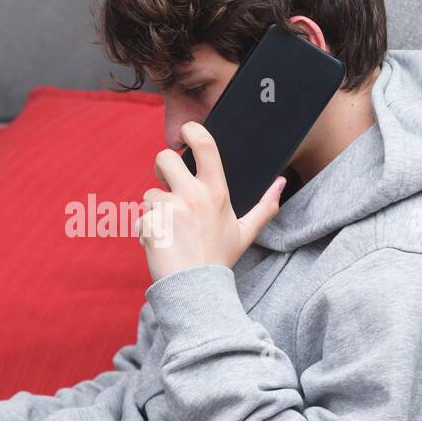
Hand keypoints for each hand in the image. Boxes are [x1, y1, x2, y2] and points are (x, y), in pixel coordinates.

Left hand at [136, 121, 285, 282]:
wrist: (197, 290)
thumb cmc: (219, 259)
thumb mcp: (245, 233)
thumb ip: (265, 207)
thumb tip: (281, 183)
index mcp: (216, 192)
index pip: (205, 146)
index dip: (192, 130)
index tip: (186, 133)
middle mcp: (193, 196)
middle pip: (164, 158)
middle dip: (160, 167)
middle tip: (165, 181)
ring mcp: (170, 210)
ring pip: (149, 195)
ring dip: (154, 212)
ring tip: (170, 232)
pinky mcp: (151, 225)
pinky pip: (140, 219)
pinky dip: (146, 232)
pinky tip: (160, 246)